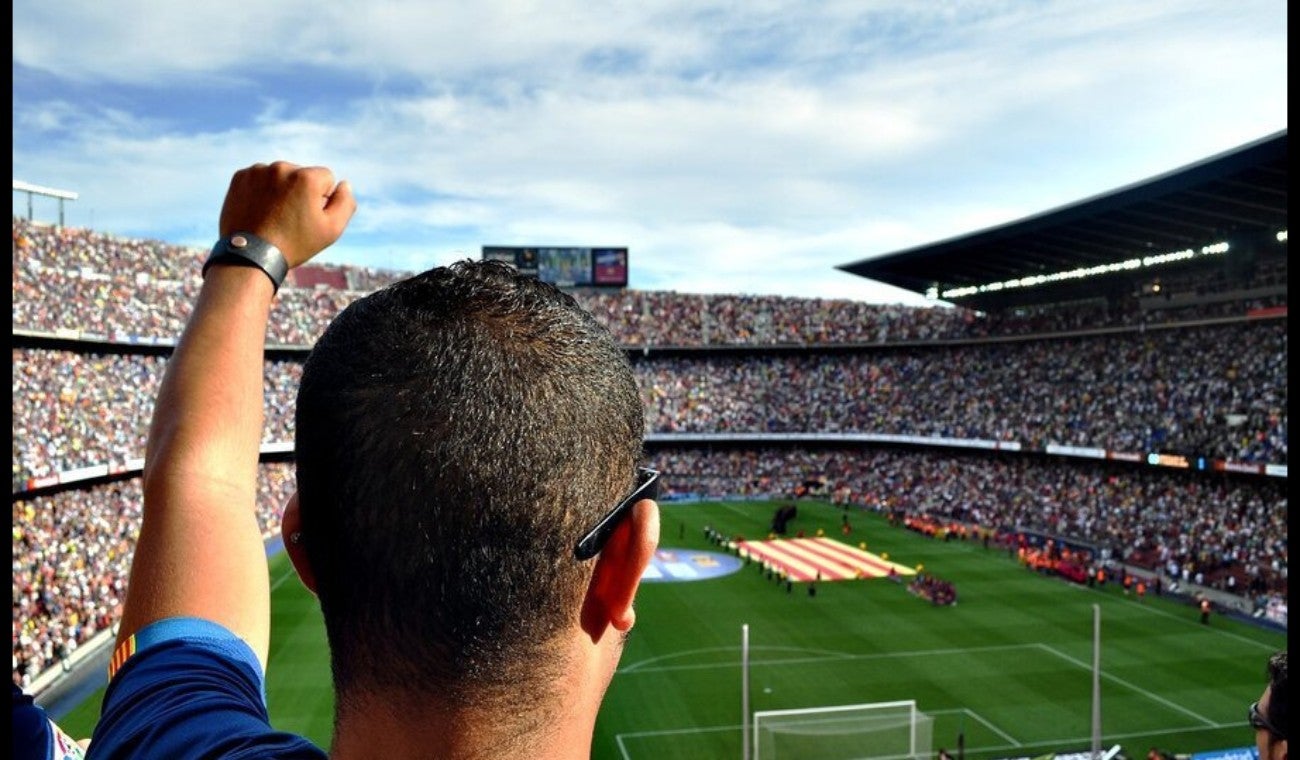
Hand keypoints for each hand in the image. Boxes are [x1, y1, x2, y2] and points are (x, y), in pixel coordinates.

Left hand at [218, 161, 356, 267]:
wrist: (251, 256)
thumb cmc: (295, 244)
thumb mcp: (331, 229)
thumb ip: (345, 203)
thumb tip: (343, 184)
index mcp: (306, 177)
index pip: (326, 178)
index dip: (322, 199)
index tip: (308, 217)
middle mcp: (281, 167)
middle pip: (301, 175)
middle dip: (300, 192)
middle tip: (290, 219)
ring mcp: (258, 171)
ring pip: (280, 176)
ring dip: (280, 191)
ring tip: (273, 216)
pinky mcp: (240, 177)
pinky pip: (259, 178)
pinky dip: (261, 191)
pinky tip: (260, 210)